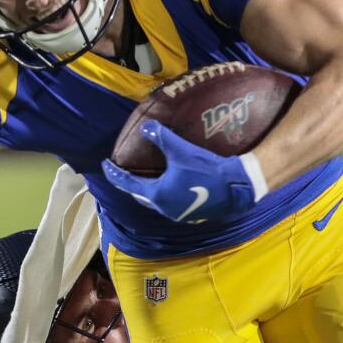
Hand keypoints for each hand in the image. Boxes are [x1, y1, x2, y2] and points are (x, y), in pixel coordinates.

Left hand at [103, 120, 265, 222]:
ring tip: (146, 177)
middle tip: (123, 172)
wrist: (237, 187)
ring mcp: (178, 214)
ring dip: (149, 190)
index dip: (114, 173)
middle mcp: (164, 208)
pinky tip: (170, 185)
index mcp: (157, 195)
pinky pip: (170, 204)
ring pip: (156, 202)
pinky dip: (164, 194)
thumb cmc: (206, 170)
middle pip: (140, 196)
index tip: (105, 164)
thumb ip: (161, 138)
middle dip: (130, 184)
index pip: (127, 184)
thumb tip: (145, 127)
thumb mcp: (181, 150)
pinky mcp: (192, 214)